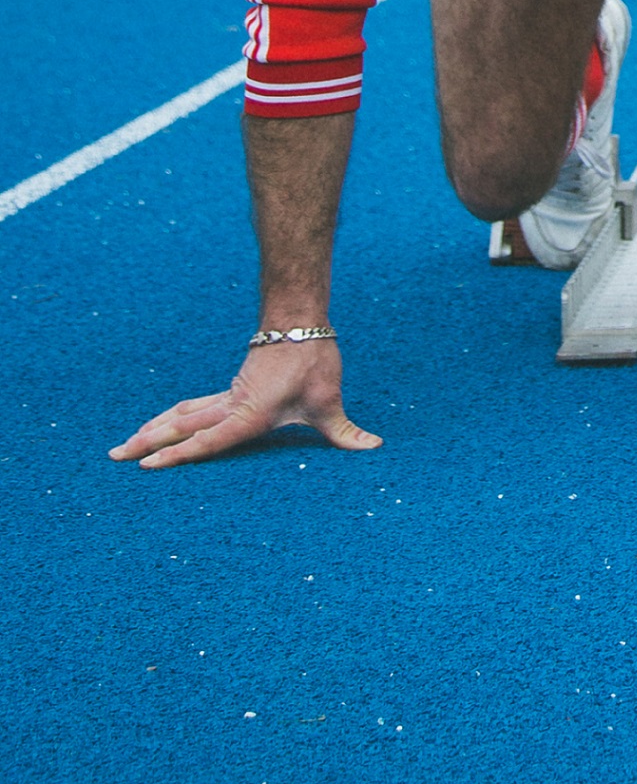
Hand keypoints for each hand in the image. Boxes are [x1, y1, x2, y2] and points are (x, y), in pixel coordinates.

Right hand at [110, 338, 380, 468]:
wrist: (299, 319)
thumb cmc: (313, 359)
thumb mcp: (329, 399)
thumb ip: (345, 431)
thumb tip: (373, 447)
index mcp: (249, 413)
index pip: (209, 439)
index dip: (179, 454)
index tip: (148, 464)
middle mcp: (231, 405)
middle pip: (182, 428)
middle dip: (148, 443)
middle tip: (115, 456)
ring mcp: (227, 396)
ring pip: (182, 415)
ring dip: (153, 429)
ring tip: (124, 445)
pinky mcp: (231, 390)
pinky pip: (194, 407)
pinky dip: (171, 418)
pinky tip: (159, 425)